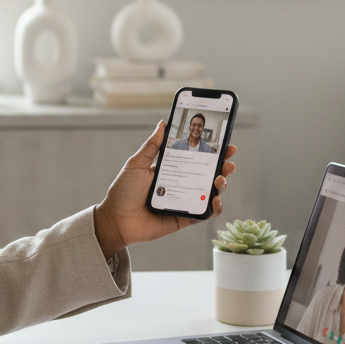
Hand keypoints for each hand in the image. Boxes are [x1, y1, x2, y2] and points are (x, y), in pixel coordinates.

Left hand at [93, 121, 235, 257]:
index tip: (225, 143)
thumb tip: (163, 123)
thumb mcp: (137, 164)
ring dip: (221, 185)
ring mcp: (184, 202)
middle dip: (223, 166)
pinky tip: (216, 200)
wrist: (116, 220)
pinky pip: (205, 214)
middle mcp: (181, 185)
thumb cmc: (123, 191)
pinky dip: (215, 208)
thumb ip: (152, 146)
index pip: (196, 158)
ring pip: (210, 193)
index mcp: (171, 170)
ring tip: (221, 179)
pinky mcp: (185, 219)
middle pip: (208, 174)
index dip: (212, 151)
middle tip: (229, 161)